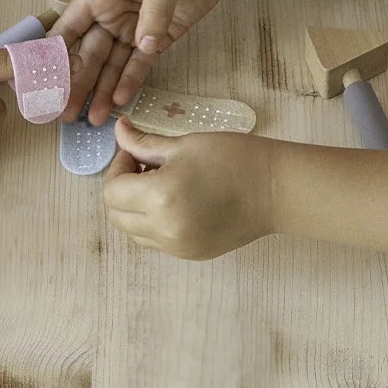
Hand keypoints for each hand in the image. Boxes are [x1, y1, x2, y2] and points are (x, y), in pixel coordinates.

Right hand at [52, 0, 240, 125]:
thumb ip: (153, 13)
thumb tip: (144, 45)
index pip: (71, 26)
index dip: (55, 52)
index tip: (41, 79)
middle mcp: (111, 14)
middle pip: (89, 52)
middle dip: (77, 82)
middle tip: (65, 111)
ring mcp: (133, 28)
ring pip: (111, 64)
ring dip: (101, 90)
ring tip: (91, 118)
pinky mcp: (157, 39)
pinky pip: (139, 64)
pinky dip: (129, 82)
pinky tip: (118, 100)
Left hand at [101, 120, 278, 259]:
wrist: (275, 190)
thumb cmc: (233, 158)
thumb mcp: (184, 145)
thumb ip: (144, 144)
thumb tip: (118, 132)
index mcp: (159, 197)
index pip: (112, 192)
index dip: (117, 168)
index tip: (135, 153)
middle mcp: (163, 229)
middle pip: (116, 216)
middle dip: (120, 189)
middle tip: (143, 166)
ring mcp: (177, 247)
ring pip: (132, 232)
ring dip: (133, 208)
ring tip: (159, 185)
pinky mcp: (190, 255)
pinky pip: (154, 241)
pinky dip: (151, 223)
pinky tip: (173, 202)